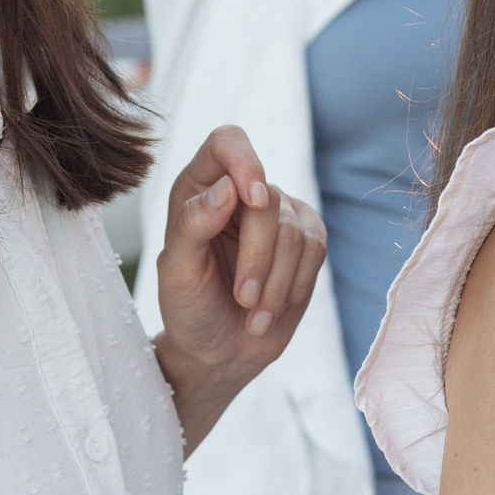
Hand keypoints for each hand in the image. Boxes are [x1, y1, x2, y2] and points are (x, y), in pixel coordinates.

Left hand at [153, 126, 326, 453]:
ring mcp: (278, 215)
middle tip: (242, 298)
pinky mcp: (307, 242)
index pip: (227, 142)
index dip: (244, 160)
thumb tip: (228, 188)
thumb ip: (193, 225)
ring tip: (251, 312)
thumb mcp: (176, 272)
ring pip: (296, 229)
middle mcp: (239, 193)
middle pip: (269, 199)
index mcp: (199, 187)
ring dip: (275, 281)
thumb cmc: (188, 308)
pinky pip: (317, 249)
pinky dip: (294, 285)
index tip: (253, 197)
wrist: (218, 352)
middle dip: (259, 256)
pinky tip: (270, 310)